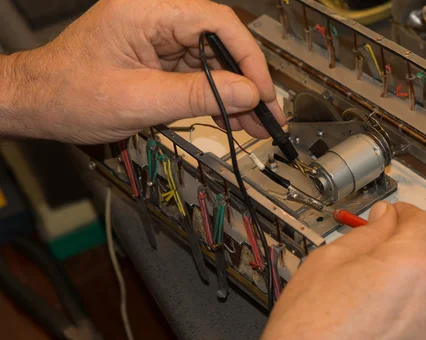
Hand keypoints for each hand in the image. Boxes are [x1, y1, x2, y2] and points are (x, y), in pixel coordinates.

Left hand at [1, 0, 283, 143]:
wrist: (38, 104)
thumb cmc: (70, 95)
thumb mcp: (139, 100)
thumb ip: (197, 96)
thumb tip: (249, 93)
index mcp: (146, 10)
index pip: (216, 22)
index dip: (247, 57)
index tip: (263, 92)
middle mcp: (157, 16)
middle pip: (220, 41)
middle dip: (247, 81)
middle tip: (270, 115)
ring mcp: (159, 37)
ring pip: (215, 60)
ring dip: (237, 94)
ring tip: (258, 126)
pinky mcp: (160, 57)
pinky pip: (199, 74)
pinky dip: (217, 98)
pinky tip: (235, 119)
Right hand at [236, 202, 425, 339]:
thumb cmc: (306, 337)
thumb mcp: (326, 264)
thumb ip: (366, 235)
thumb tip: (386, 219)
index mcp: (413, 264)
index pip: (423, 222)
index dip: (405, 216)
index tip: (395, 219)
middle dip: (421, 247)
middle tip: (392, 256)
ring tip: (423, 290)